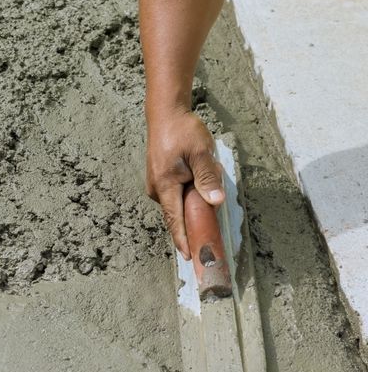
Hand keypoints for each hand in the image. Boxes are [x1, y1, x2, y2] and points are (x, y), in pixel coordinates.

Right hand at [146, 109, 224, 258]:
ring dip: (190, 209)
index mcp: (165, 185)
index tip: (190, 257)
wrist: (166, 114)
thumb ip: (208, 178)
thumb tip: (215, 201)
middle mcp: (157, 188)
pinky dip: (186, 200)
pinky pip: (174, 195)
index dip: (183, 239)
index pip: (174, 219)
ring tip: (206, 211)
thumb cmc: (183, 131)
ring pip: (176, 204)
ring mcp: (157, 183)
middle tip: (208, 241)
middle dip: (190, 227)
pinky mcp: (160, 177)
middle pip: (175, 214)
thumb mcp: (201, 153)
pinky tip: (198, 193)